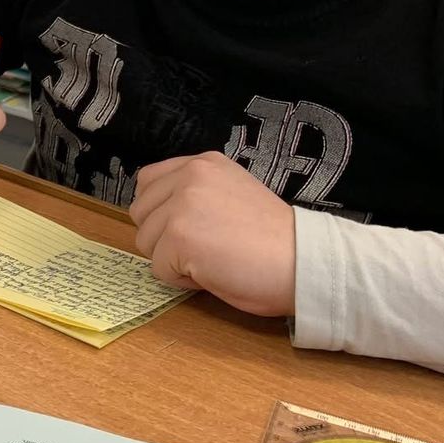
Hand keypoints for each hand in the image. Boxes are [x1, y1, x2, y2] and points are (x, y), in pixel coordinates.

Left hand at [130, 152, 295, 316]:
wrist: (303, 261)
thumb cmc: (273, 240)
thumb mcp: (231, 194)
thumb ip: (196, 193)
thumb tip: (158, 214)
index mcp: (203, 163)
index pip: (147, 182)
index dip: (160, 212)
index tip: (190, 228)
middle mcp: (190, 175)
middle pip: (141, 213)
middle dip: (163, 238)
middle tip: (205, 247)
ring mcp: (181, 204)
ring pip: (145, 242)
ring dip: (173, 260)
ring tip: (213, 258)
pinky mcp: (178, 236)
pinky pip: (158, 268)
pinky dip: (181, 280)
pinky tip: (214, 271)